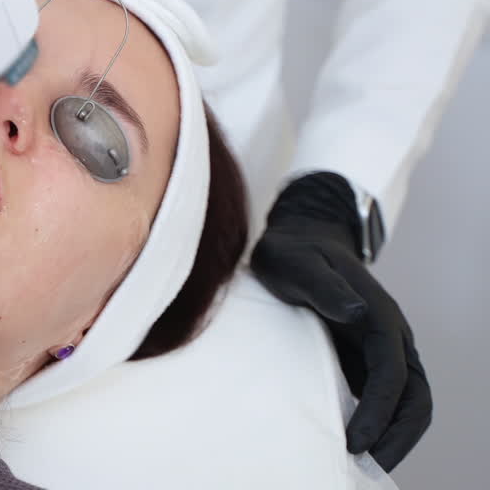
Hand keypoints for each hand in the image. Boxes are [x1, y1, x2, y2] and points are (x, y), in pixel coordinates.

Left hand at [251, 172, 430, 471]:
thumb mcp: (296, 262)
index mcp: (380, 316)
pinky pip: (381, 400)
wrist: (299, 240)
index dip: (378, 409)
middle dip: (396, 436)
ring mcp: (379, 352)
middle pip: (413, 397)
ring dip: (391, 437)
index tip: (356, 440)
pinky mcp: (364, 361)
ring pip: (404, 404)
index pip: (392, 372)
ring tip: (363, 466)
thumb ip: (323, 285)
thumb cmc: (293, 252)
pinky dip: (377, 426)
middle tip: (366, 466)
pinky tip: (353, 447)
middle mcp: (389, 337)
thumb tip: (357, 311)